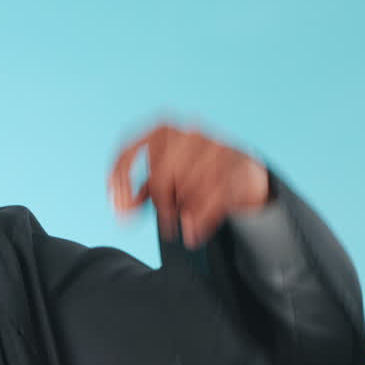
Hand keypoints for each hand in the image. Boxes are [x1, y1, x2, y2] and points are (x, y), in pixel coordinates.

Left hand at [108, 120, 269, 248]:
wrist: (243, 170)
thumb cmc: (194, 173)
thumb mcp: (164, 176)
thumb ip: (142, 189)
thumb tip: (124, 208)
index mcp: (162, 131)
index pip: (129, 152)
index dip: (121, 181)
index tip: (120, 208)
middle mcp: (186, 134)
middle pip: (160, 176)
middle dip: (160, 204)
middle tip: (166, 220)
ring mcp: (214, 147)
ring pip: (187, 189)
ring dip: (183, 211)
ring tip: (184, 219)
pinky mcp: (238, 165)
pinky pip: (214, 199)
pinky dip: (201, 221)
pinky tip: (194, 233)